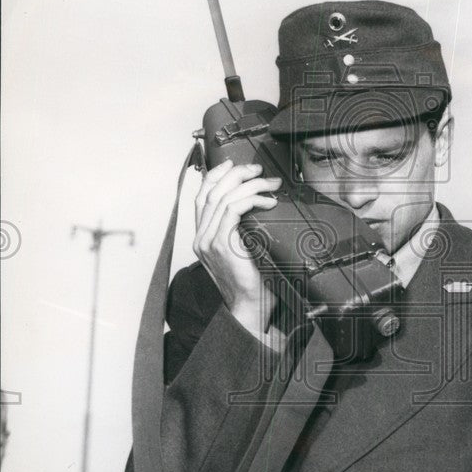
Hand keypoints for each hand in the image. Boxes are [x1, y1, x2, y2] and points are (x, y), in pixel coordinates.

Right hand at [193, 159, 281, 335]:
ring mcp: (208, 242)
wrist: (251, 307)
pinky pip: (233, 211)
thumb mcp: (243, 250)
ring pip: (223, 198)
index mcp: (202, 236)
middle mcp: (201, 237)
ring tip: (271, 184)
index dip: (216, 175)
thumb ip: (240, 230)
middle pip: (212, 192)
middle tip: (260, 170)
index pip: (202, 196)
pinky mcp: (221, 246)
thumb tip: (257, 205)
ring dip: (250, 185)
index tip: (234, 163)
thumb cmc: (253, 280)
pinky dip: (251, 201)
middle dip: (237, 174)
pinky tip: (268, 202)